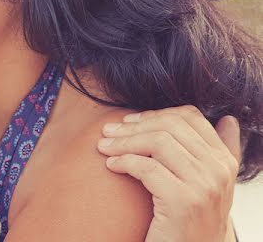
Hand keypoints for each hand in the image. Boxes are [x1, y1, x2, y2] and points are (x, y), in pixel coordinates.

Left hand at [97, 106, 240, 241]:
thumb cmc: (193, 218)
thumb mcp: (210, 183)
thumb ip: (217, 152)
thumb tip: (227, 118)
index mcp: (225, 161)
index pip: (191, 116)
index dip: (155, 113)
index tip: (131, 121)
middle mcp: (219, 171)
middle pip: (170, 126)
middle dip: (133, 125)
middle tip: (108, 131)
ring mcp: (204, 186)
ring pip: (157, 142)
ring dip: (123, 142)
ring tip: (104, 147)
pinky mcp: (183, 202)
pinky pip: (146, 167)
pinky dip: (123, 162)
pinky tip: (111, 166)